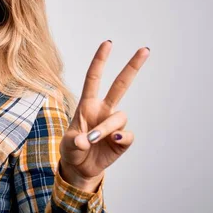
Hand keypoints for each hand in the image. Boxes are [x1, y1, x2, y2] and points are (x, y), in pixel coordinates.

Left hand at [59, 40, 149, 191]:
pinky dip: (119, 137)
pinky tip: (112, 141)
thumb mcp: (67, 146)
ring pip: (118, 117)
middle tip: (145, 49)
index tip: (108, 44)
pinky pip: (126, 134)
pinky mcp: (122, 140)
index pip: (94, 78)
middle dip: (132, 67)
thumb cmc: (72, 151)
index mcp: (87, 105)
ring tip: (92, 140)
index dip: (100, 61)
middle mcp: (103, 110)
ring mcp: (113, 124)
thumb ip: (75, 142)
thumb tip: (87, 141)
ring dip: (105, 128)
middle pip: (120, 85)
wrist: (80, 168)